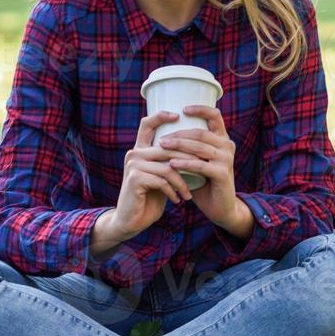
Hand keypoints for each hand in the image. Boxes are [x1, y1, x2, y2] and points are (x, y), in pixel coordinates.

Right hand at [105, 110, 194, 242]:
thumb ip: (170, 162)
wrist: (132, 221)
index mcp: (140, 150)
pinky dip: (174, 191)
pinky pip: (162, 180)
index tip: (178, 114)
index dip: (161, 116)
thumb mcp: (161, 177)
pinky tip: (178, 200)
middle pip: (167, 147)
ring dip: (183, 182)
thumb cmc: (150, 198)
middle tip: (203, 170)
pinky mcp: (134, 179)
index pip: (147, 124)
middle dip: (188, 158)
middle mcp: (134, 153)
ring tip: (189, 194)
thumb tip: (194, 149)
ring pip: (168, 166)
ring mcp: (133, 165)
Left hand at [160, 105, 238, 228]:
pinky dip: (184, 163)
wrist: (220, 207)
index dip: (200, 109)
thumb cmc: (204, 182)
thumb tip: (163, 132)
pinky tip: (171, 164)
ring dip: (178, 146)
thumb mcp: (197, 160)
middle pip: (200, 133)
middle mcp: (227, 146)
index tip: (182, 109)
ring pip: (199, 147)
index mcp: (222, 139)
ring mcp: (226, 159)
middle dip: (179, 133)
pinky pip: (200, 165)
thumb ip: (187, 147)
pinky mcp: (223, 174)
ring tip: (161, 147)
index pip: (214, 116)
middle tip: (161, 138)